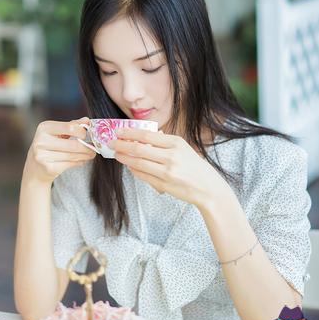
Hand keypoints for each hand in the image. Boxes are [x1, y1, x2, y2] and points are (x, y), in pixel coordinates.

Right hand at [24, 117, 95, 184]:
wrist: (35, 169)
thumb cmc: (48, 147)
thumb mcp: (56, 133)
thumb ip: (71, 126)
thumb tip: (87, 120)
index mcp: (44, 128)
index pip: (69, 127)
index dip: (82, 131)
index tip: (87, 134)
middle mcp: (41, 141)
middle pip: (73, 144)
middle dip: (86, 147)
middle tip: (94, 148)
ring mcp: (43, 156)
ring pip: (72, 156)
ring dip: (85, 155)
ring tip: (91, 154)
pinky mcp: (48, 168)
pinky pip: (70, 164)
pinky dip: (79, 162)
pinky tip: (81, 160)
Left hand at [110, 128, 227, 206]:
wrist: (208, 188)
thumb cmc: (194, 167)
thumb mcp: (183, 148)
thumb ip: (165, 142)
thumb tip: (143, 136)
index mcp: (176, 143)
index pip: (147, 135)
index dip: (130, 133)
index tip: (119, 131)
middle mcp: (171, 156)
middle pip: (139, 148)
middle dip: (122, 144)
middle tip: (111, 142)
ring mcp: (166, 172)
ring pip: (138, 163)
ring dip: (124, 158)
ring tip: (116, 154)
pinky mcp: (163, 185)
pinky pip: (143, 175)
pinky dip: (133, 170)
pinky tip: (128, 165)